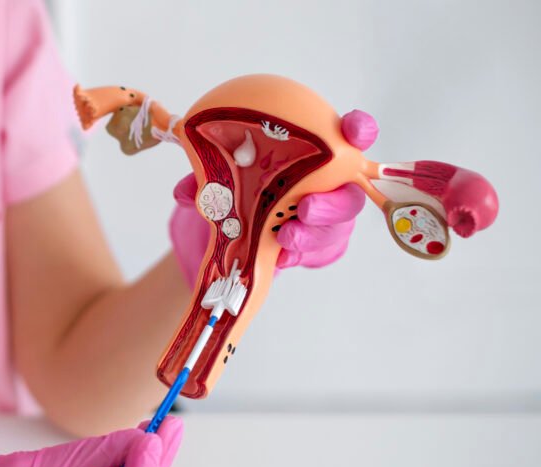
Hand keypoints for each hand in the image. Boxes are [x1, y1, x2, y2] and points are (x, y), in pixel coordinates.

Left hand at [168, 110, 378, 278]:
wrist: (237, 228)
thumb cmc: (245, 186)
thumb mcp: (224, 175)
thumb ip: (208, 177)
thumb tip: (185, 190)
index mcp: (318, 153)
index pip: (351, 136)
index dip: (359, 131)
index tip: (353, 133)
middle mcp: (331, 185)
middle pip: (350, 194)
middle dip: (332, 203)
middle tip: (305, 207)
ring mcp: (328, 221)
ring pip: (336, 230)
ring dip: (311, 235)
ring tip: (285, 238)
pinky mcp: (318, 249)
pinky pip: (318, 256)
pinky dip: (299, 256)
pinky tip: (281, 257)